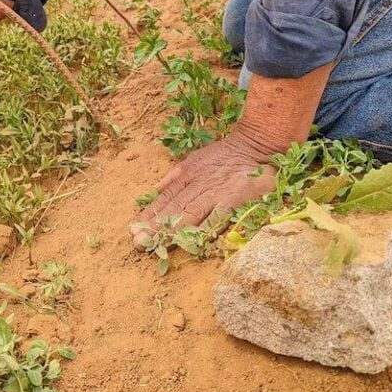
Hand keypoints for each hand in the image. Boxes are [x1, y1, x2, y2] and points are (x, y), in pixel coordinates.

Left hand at [132, 125, 278, 244]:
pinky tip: (192, 241)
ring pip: (190, 213)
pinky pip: (218, 215)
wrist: (256, 146)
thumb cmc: (226, 155)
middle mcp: (199, 184)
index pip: (166, 198)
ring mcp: (216, 191)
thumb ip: (175, 175)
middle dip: (155, 226)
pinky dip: (205, 227)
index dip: (150, 214)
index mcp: (188, 175)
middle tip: (138, 242)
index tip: (134, 229)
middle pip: (174, 208)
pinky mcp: (235, 197)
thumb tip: (155, 188)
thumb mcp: (195, 159)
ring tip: (156, 244)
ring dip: (172, 230)